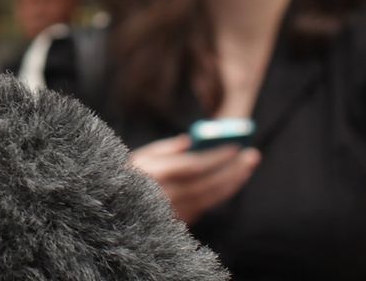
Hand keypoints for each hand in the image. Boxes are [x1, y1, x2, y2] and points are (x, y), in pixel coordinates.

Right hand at [130, 134, 260, 223]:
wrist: (114, 212)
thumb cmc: (127, 178)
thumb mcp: (139, 157)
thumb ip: (166, 149)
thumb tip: (190, 141)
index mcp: (153, 176)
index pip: (193, 166)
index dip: (216, 156)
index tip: (235, 146)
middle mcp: (164, 197)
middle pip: (207, 184)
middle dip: (232, 170)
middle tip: (252, 156)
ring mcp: (172, 213)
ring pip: (210, 199)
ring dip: (232, 183)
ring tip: (247, 167)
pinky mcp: (178, 224)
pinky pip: (205, 207)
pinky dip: (220, 194)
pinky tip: (231, 181)